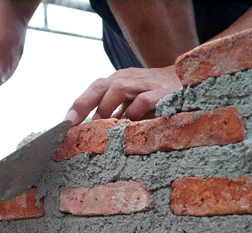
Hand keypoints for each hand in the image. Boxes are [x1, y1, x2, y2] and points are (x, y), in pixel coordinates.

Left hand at [65, 65, 181, 124]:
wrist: (186, 80)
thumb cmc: (154, 94)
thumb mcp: (131, 101)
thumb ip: (114, 114)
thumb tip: (90, 134)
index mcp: (118, 80)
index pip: (93, 89)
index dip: (78, 105)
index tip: (65, 123)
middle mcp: (128, 78)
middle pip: (101, 86)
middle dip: (84, 105)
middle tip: (75, 126)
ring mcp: (145, 84)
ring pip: (118, 89)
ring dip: (106, 109)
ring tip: (101, 127)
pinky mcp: (163, 93)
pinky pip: (144, 100)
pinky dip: (134, 112)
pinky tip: (130, 125)